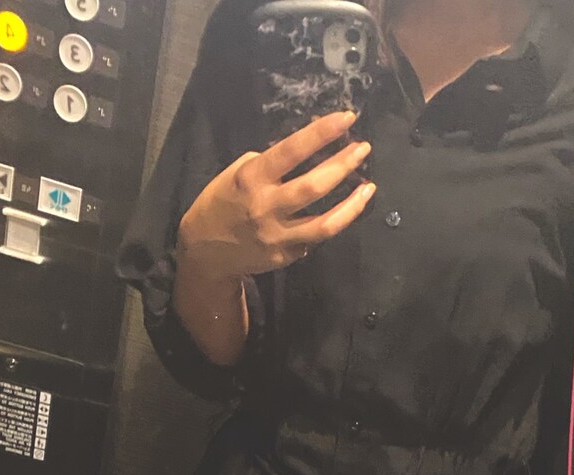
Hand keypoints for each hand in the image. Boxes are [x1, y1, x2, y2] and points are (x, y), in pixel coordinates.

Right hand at [177, 110, 374, 279]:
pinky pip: (314, 240)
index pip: (293, 150)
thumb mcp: (238, 173)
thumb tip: (309, 150)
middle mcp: (266, 206)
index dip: (322, 132)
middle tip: (363, 149)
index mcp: (252, 177)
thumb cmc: (223, 202)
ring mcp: (277, 236)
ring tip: (368, 188)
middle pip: (314, 186)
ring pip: (325, 223)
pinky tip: (340, 213)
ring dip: (352, 205)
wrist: (205, 251)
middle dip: (343, 165)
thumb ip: (271, 164)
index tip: (347, 118)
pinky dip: (330, 224)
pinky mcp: (285, 257)